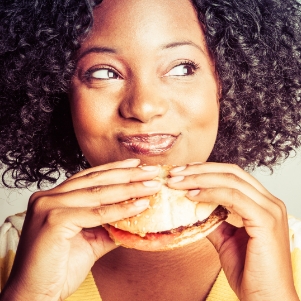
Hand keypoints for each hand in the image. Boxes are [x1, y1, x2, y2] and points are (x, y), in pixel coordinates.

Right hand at [2, 159, 160, 300]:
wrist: (36, 295)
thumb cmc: (58, 267)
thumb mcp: (89, 240)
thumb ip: (109, 224)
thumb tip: (136, 214)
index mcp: (54, 197)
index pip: (89, 176)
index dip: (115, 169)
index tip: (136, 164)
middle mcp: (48, 197)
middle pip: (96, 180)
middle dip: (127, 175)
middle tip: (150, 171)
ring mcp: (49, 206)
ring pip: (98, 194)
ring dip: (129, 189)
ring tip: (151, 186)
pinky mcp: (54, 220)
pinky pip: (96, 213)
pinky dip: (120, 209)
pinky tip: (140, 205)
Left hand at [168, 162, 298, 300]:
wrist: (266, 299)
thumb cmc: (249, 271)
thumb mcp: (225, 239)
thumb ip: (214, 220)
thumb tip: (194, 206)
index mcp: (262, 203)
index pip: (232, 175)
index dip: (205, 169)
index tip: (182, 172)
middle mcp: (269, 201)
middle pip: (231, 172)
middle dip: (199, 169)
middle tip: (174, 173)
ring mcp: (270, 209)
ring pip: (231, 181)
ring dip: (199, 178)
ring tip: (177, 182)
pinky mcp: (266, 220)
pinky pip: (233, 197)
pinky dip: (210, 193)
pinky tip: (191, 195)